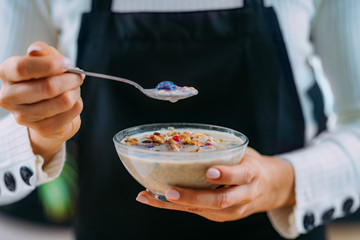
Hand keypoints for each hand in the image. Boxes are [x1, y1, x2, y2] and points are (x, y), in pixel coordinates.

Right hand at [0, 41, 83, 163]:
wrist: (49, 110)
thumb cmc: (45, 80)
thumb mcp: (45, 61)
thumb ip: (43, 52)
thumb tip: (36, 49)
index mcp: (6, 74)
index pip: (22, 68)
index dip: (49, 65)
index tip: (67, 63)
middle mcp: (9, 97)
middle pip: (47, 87)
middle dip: (70, 79)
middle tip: (79, 76)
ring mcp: (23, 116)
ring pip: (63, 101)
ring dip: (75, 91)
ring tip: (74, 88)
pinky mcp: (42, 129)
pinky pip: (70, 113)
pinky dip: (77, 104)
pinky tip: (73, 101)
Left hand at [136, 148, 294, 221]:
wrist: (272, 188)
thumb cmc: (252, 165)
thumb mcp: (245, 154)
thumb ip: (224, 153)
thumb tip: (189, 138)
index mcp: (252, 175)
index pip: (241, 176)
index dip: (225, 175)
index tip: (209, 172)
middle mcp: (244, 196)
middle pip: (219, 201)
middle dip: (192, 197)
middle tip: (168, 191)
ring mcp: (233, 210)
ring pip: (204, 210)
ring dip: (175, 205)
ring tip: (150, 196)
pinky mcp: (223, 216)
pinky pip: (199, 212)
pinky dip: (176, 206)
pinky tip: (157, 199)